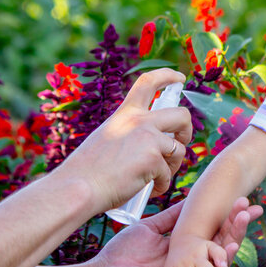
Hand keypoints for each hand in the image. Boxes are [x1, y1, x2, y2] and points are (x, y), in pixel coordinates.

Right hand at [57, 68, 192, 213]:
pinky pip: (168, 174)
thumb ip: (129, 134)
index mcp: (125, 114)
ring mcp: (149, 139)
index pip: (149, 82)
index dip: (167, 76)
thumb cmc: (87, 171)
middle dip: (187, 130)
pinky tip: (147, 190)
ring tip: (155, 179)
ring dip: (172, 166)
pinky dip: (160, 185)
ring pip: (179, 149)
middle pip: (182, 115)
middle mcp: (139, 121)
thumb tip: (151, 144)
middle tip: (180, 142)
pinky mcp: (154, 159)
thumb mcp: (106, 138)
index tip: (179, 77)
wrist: (78, 189)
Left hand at [91, 197, 261, 266]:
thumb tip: (188, 202)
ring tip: (244, 220)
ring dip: (234, 238)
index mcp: (185, 247)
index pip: (214, 230)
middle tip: (252, 207)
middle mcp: (192, 260)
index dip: (230, 217)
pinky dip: (220, 261)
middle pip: (222, 241)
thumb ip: (171, 218)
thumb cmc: (123, 253)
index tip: (243, 201)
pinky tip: (230, 248)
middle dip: (238, 225)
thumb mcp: (150, 229)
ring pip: (220, 257)